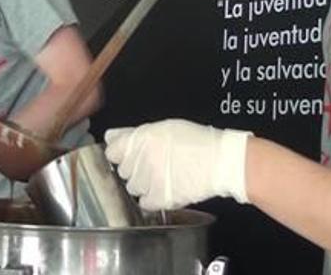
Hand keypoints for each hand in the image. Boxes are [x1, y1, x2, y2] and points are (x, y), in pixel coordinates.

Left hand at [104, 119, 252, 209]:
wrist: (220, 161)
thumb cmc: (195, 141)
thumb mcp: (162, 127)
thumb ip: (132, 133)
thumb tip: (110, 136)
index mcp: (139, 139)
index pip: (111, 151)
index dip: (121, 153)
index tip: (129, 155)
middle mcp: (139, 160)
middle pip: (123, 170)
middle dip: (134, 168)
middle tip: (154, 164)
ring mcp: (147, 181)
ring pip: (133, 188)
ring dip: (143, 184)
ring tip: (163, 177)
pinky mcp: (158, 199)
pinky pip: (144, 203)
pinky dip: (153, 199)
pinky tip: (165, 189)